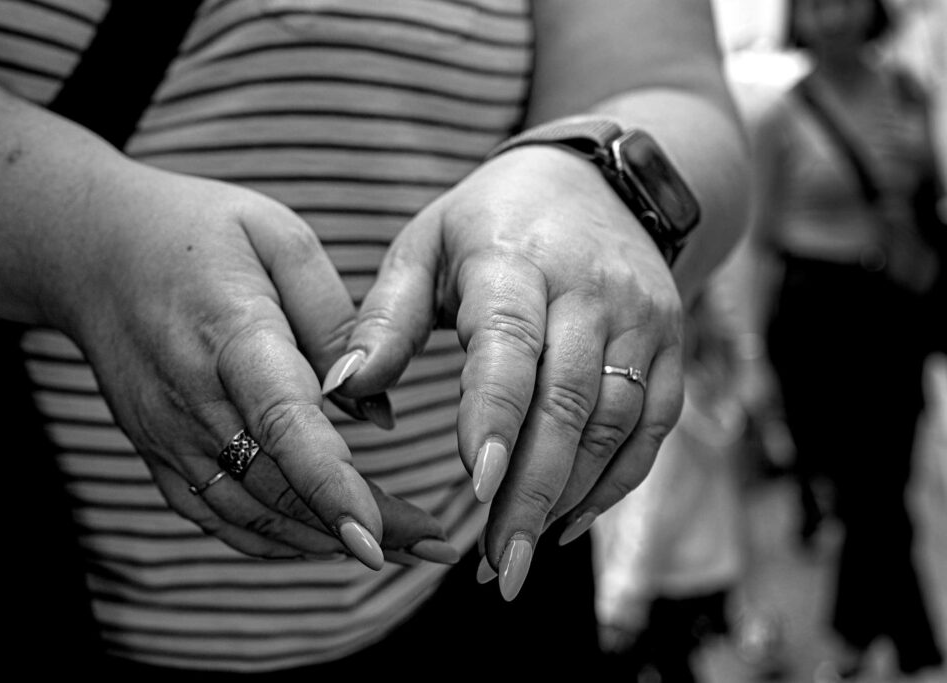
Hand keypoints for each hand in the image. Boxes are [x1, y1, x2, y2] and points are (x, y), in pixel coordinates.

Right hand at [49, 161, 454, 567]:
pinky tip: (323, 542)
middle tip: (433, 546)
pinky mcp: (155, 450)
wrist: (92, 250)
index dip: (331, 485)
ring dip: (324, 541)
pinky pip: (214, 514)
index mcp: (231, 332)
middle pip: (278, 484)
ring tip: (398, 550)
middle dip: (358, 527)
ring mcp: (166, 432)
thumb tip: (380, 416)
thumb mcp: (280, 239)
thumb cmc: (199, 231)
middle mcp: (192, 396)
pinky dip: (272, 539)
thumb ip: (335, 324)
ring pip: (249, 513)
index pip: (285, 424)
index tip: (378, 538)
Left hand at [326, 146, 683, 595]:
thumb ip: (385, 317)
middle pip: (569, 402)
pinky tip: (569, 524)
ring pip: (615, 424)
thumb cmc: (491, 220)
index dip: (496, 414)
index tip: (473, 487)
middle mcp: (592, 291)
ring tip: (516, 557)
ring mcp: (642, 320)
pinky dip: (616, 483)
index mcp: (516, 260)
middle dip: (531, 492)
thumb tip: (340, 389)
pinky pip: (653, 427)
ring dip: (569, 498)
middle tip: (495, 568)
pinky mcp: (670, 346)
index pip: (510, 342)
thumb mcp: (426, 245)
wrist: (601, 184)